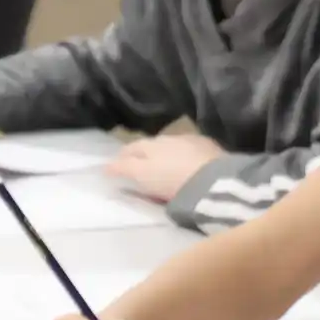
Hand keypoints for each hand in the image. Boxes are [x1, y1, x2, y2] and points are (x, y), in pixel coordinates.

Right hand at [104, 133, 225, 202]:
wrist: (214, 181)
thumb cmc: (172, 180)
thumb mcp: (143, 176)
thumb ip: (125, 169)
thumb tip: (106, 166)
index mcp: (150, 144)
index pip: (131, 148)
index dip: (123, 158)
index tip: (116, 167)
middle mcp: (169, 138)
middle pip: (152, 145)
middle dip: (144, 154)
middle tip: (140, 167)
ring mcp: (192, 141)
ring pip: (173, 145)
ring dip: (166, 154)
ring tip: (165, 167)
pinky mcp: (211, 148)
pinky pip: (193, 149)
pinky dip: (186, 156)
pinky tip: (189, 164)